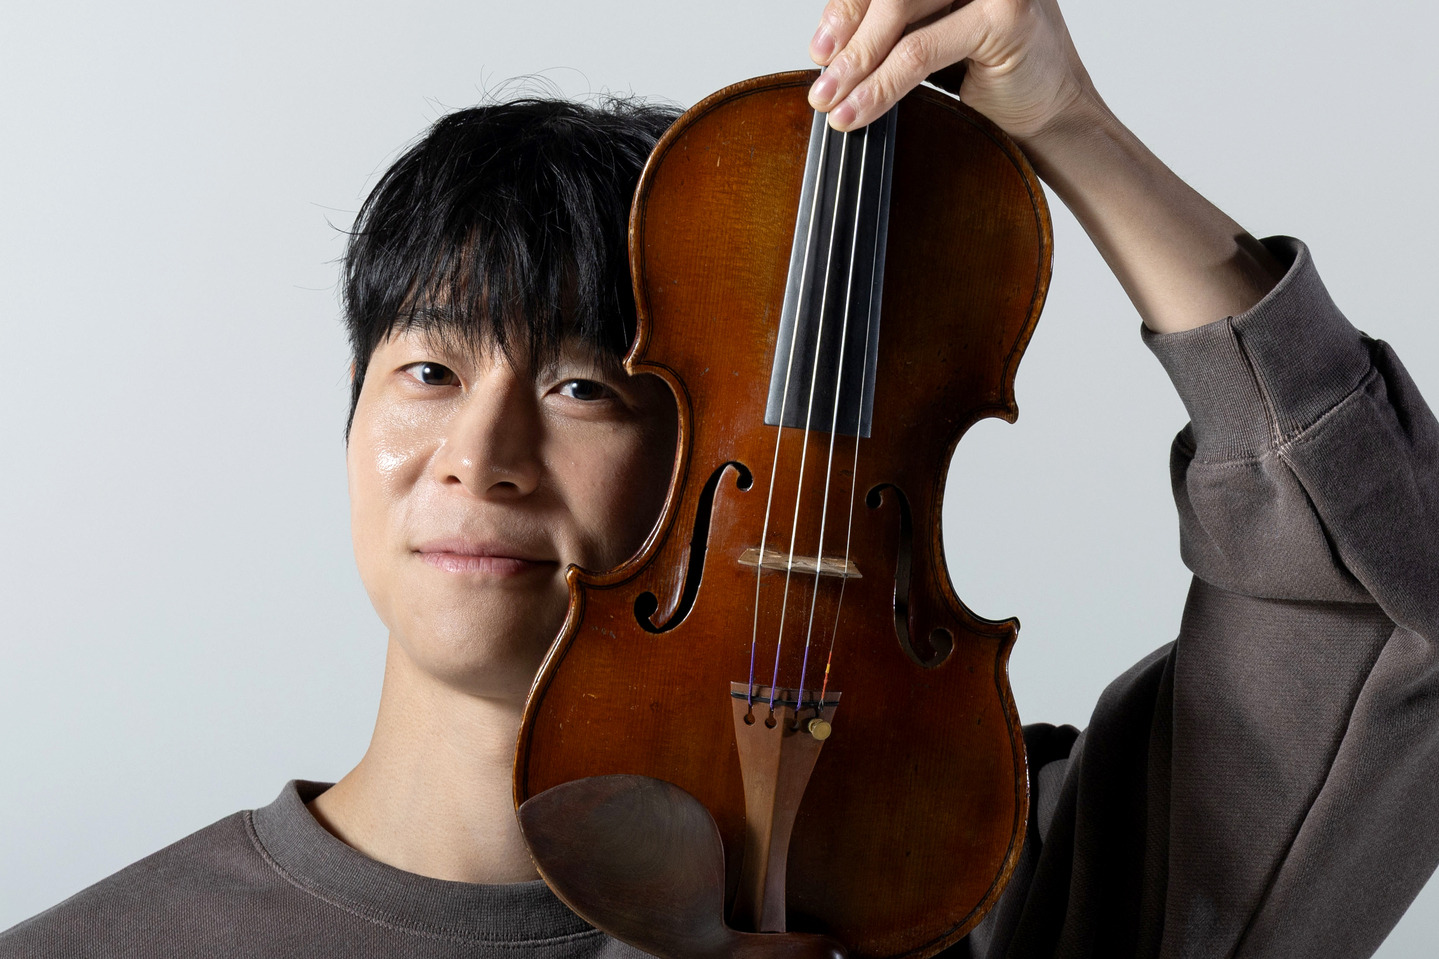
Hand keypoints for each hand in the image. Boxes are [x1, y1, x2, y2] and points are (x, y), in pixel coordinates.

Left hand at [806, 0, 1283, 332]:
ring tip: (829, 100)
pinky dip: (880, 86)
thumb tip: (826, 39)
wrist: (1051, 117)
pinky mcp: (1004, 15)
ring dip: (856, 63)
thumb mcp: (930, 42)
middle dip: (847, 35)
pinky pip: (920, 52)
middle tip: (819, 76)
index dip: (847, 8)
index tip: (819, 48)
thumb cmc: (992, 77)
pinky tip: (855, 111)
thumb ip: (891, 28)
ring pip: (899, 16)